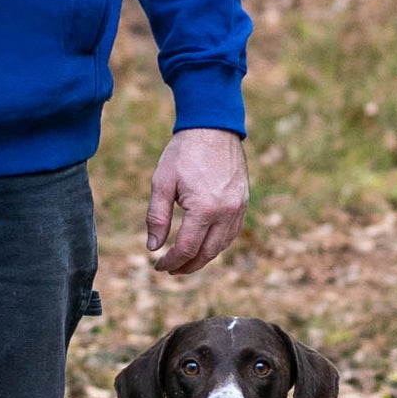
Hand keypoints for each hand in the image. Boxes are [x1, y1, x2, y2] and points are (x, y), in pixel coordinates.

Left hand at [146, 128, 248, 274]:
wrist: (213, 127)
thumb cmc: (183, 153)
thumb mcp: (162, 183)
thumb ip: (157, 217)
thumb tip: (153, 247)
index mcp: (205, 209)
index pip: (187, 248)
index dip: (171, 261)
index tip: (158, 266)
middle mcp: (226, 212)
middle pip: (207, 253)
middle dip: (187, 266)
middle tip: (170, 270)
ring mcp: (238, 208)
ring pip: (221, 246)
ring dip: (203, 258)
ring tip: (185, 261)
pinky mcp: (243, 202)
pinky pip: (232, 233)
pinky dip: (217, 244)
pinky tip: (204, 245)